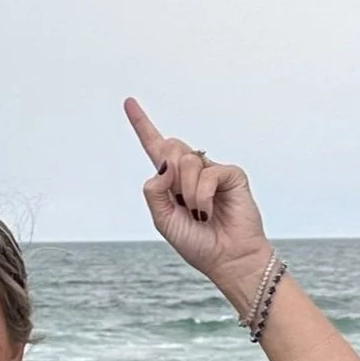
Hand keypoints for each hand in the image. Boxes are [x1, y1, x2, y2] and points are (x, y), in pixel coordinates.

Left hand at [125, 99, 272, 307]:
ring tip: (198, 212)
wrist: (226, 258)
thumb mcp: (163, 220)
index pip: (155, 147)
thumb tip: (164, 163)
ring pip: (187, 160)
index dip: (142, 124)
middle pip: (171, 146)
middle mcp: (192, 171)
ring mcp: (212, 171)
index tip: (129, 102)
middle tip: (181, 200)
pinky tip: (207, 211)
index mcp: (171, 181)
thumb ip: (155, 191)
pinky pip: (208, 173)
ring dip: (187, 192)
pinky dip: (202, 196)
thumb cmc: (196, 242)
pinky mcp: (231, 175)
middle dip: (170, 171)